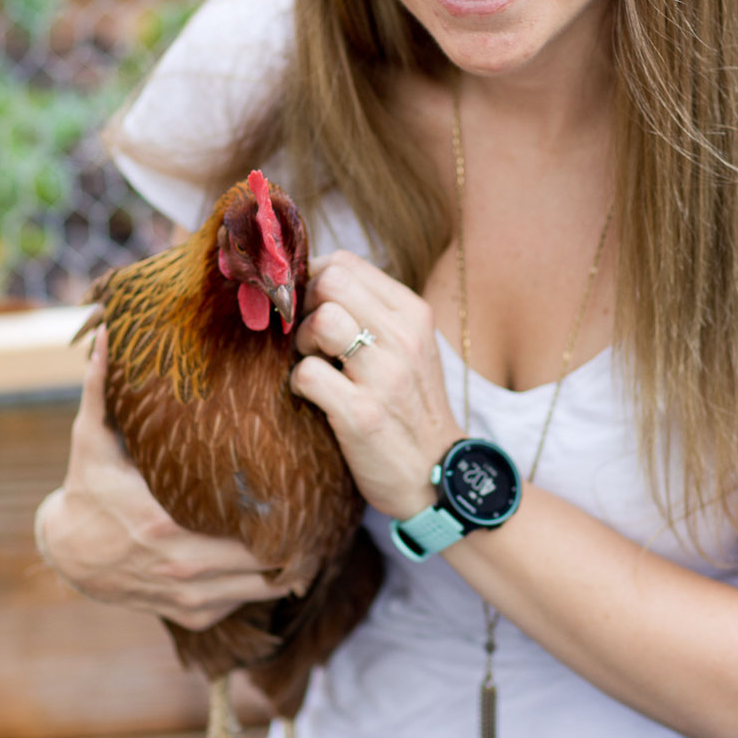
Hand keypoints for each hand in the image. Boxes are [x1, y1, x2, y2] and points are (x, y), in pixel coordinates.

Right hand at [35, 325, 298, 630]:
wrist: (68, 555)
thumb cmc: (88, 488)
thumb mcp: (92, 439)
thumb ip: (103, 387)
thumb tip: (111, 328)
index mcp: (164, 521)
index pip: (243, 517)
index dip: (282, 503)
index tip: (305, 479)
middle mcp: (181, 565)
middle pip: (267, 554)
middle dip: (298, 531)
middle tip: (321, 500)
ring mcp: (190, 595)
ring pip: (266, 584)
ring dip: (290, 560)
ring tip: (314, 528)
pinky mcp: (194, 615)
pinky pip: (247, 602)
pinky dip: (264, 582)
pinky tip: (281, 557)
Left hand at [291, 250, 461, 519]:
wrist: (438, 475)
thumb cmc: (411, 407)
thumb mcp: (409, 348)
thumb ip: (371, 313)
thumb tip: (313, 281)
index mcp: (414, 314)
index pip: (346, 263)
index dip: (314, 280)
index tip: (311, 308)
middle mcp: (404, 337)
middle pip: (330, 282)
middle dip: (306, 306)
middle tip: (312, 339)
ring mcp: (385, 376)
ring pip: (320, 322)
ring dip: (302, 344)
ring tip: (315, 364)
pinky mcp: (362, 414)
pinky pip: (307, 375)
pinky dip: (299, 384)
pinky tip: (315, 396)